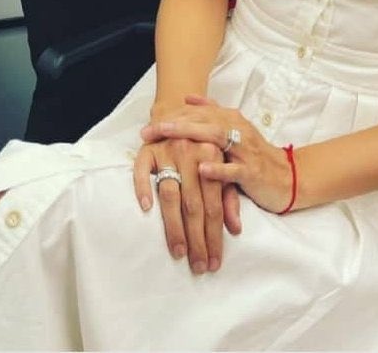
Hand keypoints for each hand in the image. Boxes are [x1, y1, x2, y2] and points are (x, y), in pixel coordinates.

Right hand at [133, 136, 241, 274]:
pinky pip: (142, 170)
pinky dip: (143, 187)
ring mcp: (168, 150)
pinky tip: (147, 209)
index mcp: (212, 156)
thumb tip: (235, 229)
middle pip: (194, 205)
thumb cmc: (202, 144)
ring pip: (171, 195)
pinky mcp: (147, 149)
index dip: (214, 236)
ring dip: (174, 227)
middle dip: (197, 240)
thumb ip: (229, 196)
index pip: (214, 205)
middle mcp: (190, 153)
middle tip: (198, 266)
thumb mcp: (221, 166)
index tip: (213, 262)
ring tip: (179, 252)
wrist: (178, 110)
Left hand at [141, 95, 293, 214]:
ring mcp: (246, 150)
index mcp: (232, 119)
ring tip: (168, 135)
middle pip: (204, 120)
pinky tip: (201, 168)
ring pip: (216, 137)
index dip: (174, 116)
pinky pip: (234, 169)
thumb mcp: (235, 131)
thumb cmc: (255, 156)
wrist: (289, 178)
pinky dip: (218, 168)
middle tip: (150, 129)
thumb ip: (213, 114)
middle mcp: (239, 129)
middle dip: (175, 124)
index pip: (199, 112)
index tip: (150, 122)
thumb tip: (188, 98)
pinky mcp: (253, 172)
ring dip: (190, 134)